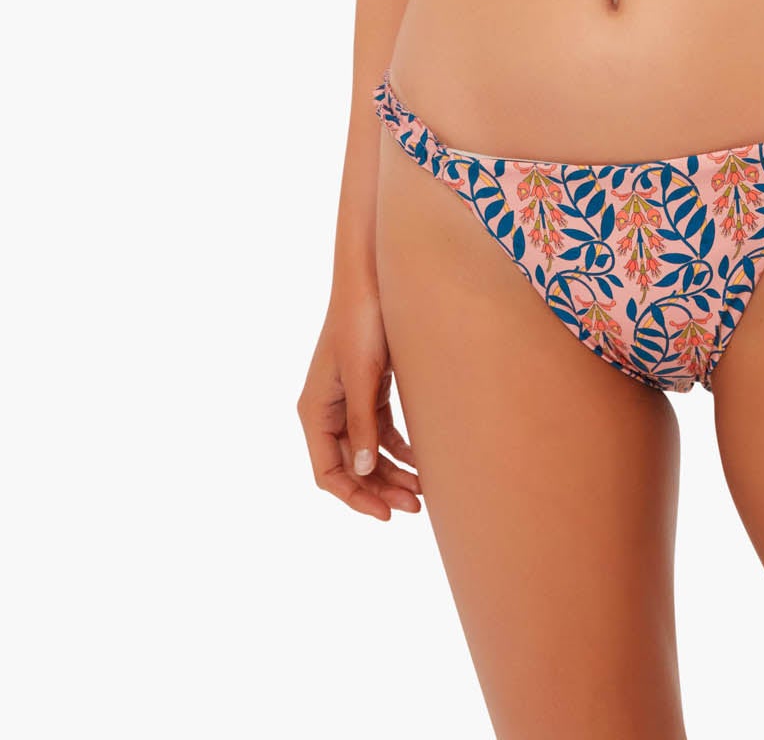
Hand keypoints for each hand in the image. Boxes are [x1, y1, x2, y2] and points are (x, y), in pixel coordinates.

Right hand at [298, 283, 421, 519]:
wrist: (374, 278)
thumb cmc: (362, 322)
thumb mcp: (363, 376)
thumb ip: (361, 424)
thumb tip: (361, 471)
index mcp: (314, 411)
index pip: (327, 472)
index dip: (354, 497)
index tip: (385, 513)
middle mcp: (327, 410)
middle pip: (350, 466)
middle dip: (380, 489)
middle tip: (415, 506)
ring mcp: (348, 400)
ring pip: (367, 452)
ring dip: (392, 472)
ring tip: (422, 490)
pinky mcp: (369, 388)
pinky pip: (381, 431)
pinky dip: (399, 448)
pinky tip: (422, 461)